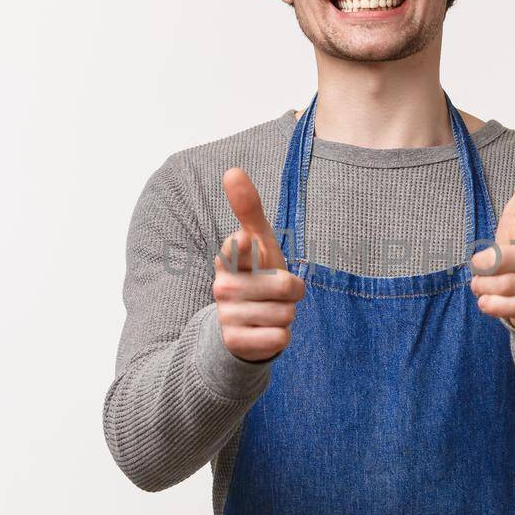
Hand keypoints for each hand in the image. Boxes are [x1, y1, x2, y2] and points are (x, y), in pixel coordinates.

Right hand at [213, 167, 305, 361]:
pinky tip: (265, 332)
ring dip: (286, 315)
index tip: (246, 242)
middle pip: (286, 287)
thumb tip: (232, 170)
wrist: (242, 327)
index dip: (247, 248)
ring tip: (270, 312)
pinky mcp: (236, 343)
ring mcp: (227, 316)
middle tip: (276, 294)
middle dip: (292, 292)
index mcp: (228, 259)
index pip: (238, 248)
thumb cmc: (258, 276)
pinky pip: (280, 338)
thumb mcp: (259, 243)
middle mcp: (223, 287)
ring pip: (286, 314)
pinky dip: (281, 336)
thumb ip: (248, 209)